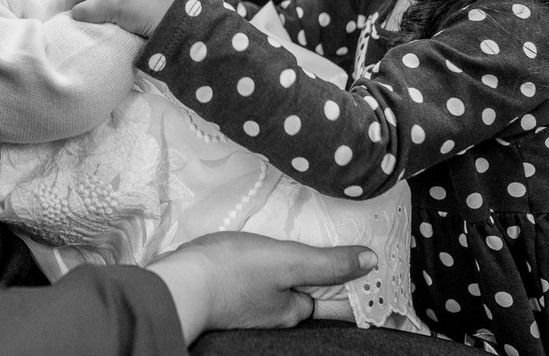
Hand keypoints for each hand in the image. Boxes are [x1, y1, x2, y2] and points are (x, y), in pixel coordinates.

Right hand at [147, 232, 375, 342]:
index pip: (330, 296)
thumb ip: (328, 263)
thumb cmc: (232, 272)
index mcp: (293, 310)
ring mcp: (248, 303)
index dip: (345, 274)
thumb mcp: (288, 262)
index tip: (354, 251)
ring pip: (278, 281)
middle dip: (313, 267)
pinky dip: (261, 262)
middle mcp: (273, 313)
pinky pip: (254, 277)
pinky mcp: (227, 289)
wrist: (178, 282)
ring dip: (285, 262)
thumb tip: (370, 262)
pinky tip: (256, 246)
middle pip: (303, 288)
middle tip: (324, 236)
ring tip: (292, 234)